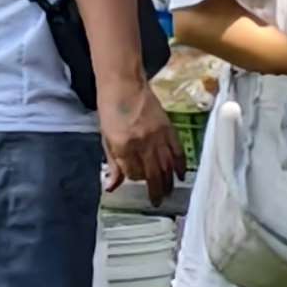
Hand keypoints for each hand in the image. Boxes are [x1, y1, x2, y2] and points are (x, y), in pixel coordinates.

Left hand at [99, 83, 179, 200]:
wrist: (124, 84)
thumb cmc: (110, 110)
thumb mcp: (106, 138)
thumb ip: (113, 163)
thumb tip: (112, 188)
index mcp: (123, 146)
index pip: (133, 173)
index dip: (134, 178)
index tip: (134, 177)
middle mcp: (143, 144)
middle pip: (153, 174)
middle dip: (156, 190)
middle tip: (158, 202)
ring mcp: (158, 136)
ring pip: (167, 166)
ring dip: (168, 182)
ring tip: (168, 193)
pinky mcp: (169, 129)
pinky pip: (178, 152)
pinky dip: (180, 165)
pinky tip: (181, 175)